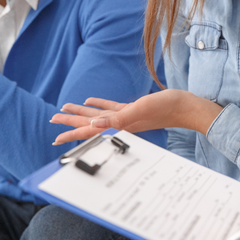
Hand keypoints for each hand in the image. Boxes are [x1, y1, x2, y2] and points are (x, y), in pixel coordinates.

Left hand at [51, 89, 222, 144]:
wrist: (186, 106)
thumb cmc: (166, 108)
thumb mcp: (140, 109)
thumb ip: (117, 118)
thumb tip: (93, 124)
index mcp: (119, 124)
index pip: (89, 130)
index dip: (71, 132)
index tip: (55, 138)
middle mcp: (120, 123)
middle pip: (89, 123)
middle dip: (70, 122)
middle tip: (52, 121)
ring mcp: (127, 117)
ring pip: (98, 115)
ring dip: (82, 113)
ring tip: (64, 109)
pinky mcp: (134, 109)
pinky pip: (112, 108)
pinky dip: (100, 105)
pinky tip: (90, 101)